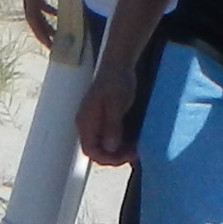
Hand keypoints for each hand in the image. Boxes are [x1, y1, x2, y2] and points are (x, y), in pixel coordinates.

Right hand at [17, 0, 62, 50]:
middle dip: (43, 31)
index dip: (42, 33)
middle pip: (33, 17)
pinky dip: (47, 7)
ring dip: (45, 20)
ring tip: (57, 32)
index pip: (34, 18)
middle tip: (55, 46)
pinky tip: (59, 11)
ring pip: (35, 8)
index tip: (52, 45)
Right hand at [77, 49, 144, 166]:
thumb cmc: (116, 81)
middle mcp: (88, 125)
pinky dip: (121, 143)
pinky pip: (110, 138)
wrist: (118, 65)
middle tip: (135, 153)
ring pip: (105, 146)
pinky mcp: (105, 120)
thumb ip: (112, 125)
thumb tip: (110, 147)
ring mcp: (96, 123)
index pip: (90, 150)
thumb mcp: (116, 103)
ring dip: (119, 151)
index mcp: (86, 122)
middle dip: (115, 156)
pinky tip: (134, 141)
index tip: (126, 157)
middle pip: (97, 151)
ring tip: (136, 149)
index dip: (107, 158)